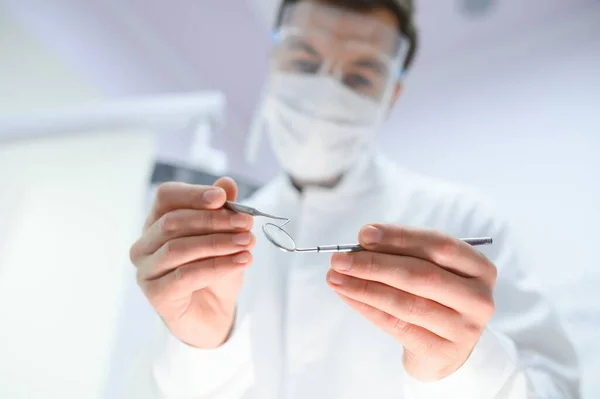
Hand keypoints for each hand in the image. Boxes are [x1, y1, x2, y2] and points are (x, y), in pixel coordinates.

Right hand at [129, 178, 254, 348]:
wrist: (213, 314)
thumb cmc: (214, 271)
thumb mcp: (225, 237)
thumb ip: (222, 211)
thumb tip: (226, 183)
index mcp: (156, 222)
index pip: (166, 197)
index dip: (193, 194)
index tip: (222, 198)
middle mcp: (144, 245)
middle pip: (173, 222)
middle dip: (214, 220)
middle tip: (246, 223)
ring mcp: (146, 271)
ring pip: (178, 248)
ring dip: (218, 243)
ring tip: (248, 243)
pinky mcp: (156, 295)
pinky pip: (186, 276)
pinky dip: (217, 266)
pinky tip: (242, 262)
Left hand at [327, 224, 496, 381]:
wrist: (445, 349)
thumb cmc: (433, 297)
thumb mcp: (428, 269)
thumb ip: (402, 252)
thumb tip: (365, 239)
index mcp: (479, 268)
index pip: (439, 245)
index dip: (400, 237)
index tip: (364, 234)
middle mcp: (478, 298)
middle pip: (421, 274)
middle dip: (374, 264)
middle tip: (340, 258)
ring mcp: (464, 329)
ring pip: (406, 302)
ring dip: (364, 287)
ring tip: (335, 277)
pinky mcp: (443, 352)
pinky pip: (396, 325)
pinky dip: (367, 307)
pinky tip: (347, 295)